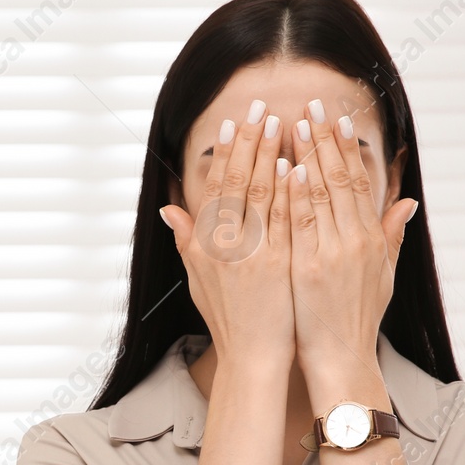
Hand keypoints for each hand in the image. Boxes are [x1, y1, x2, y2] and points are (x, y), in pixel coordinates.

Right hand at [159, 100, 295, 369]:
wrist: (253, 357)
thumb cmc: (229, 320)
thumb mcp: (198, 280)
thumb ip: (186, 241)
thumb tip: (168, 209)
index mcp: (207, 244)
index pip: (217, 186)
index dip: (226, 152)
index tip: (235, 122)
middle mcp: (225, 245)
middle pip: (238, 181)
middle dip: (250, 141)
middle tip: (261, 107)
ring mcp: (252, 254)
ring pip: (262, 193)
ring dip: (272, 154)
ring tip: (282, 121)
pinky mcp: (276, 265)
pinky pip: (282, 218)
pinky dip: (287, 189)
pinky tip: (295, 163)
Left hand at [285, 98, 417, 381]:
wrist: (341, 359)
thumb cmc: (356, 319)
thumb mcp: (383, 275)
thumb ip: (391, 235)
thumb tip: (407, 203)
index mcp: (369, 239)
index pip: (357, 182)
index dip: (347, 147)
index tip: (337, 117)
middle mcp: (354, 241)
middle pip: (340, 179)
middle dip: (325, 139)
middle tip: (313, 104)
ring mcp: (331, 253)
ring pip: (319, 193)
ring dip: (306, 155)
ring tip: (294, 122)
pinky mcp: (308, 269)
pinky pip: (300, 222)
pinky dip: (294, 193)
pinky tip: (286, 167)